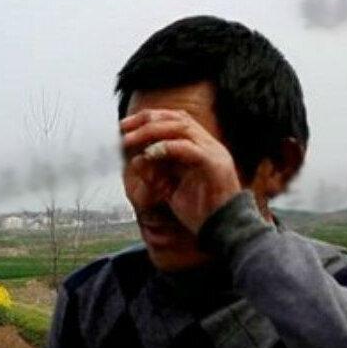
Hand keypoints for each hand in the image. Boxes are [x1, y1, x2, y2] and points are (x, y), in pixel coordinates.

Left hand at [121, 109, 241, 232]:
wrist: (223, 229)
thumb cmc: (199, 211)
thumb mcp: (171, 186)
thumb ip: (157, 171)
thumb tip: (136, 160)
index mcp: (201, 147)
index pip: (176, 119)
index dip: (150, 118)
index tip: (125, 125)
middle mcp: (209, 145)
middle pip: (177, 118)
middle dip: (147, 120)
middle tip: (123, 128)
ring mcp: (214, 153)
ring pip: (182, 128)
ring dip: (152, 131)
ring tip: (130, 140)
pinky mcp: (214, 165)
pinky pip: (188, 148)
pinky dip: (166, 147)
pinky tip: (150, 153)